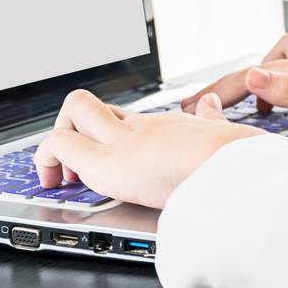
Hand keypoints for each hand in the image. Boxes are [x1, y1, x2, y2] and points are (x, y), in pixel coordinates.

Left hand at [34, 89, 261, 209]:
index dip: (107, 129)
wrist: (236, 168)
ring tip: (64, 177)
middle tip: (78, 166)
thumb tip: (211, 104)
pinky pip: (59, 143)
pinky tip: (58, 184)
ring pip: (74, 108)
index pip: (128, 117)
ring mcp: (123, 139)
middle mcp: (142, 125)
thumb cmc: (239, 160)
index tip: (103, 147)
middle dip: (77, 129)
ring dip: (59, 141)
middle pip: (94, 104)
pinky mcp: (106, 162)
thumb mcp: (224, 135)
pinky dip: (48, 161)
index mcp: (169, 127)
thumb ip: (212, 121)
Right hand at [179, 32, 287, 133]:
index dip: (218, 91)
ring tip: (248, 105)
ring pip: (281, 63)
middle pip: (260, 66)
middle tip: (205, 103)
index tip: (189, 106)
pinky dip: (284, 80)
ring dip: (258, 78)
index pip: (252, 75)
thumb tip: (252, 75)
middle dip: (230, 83)